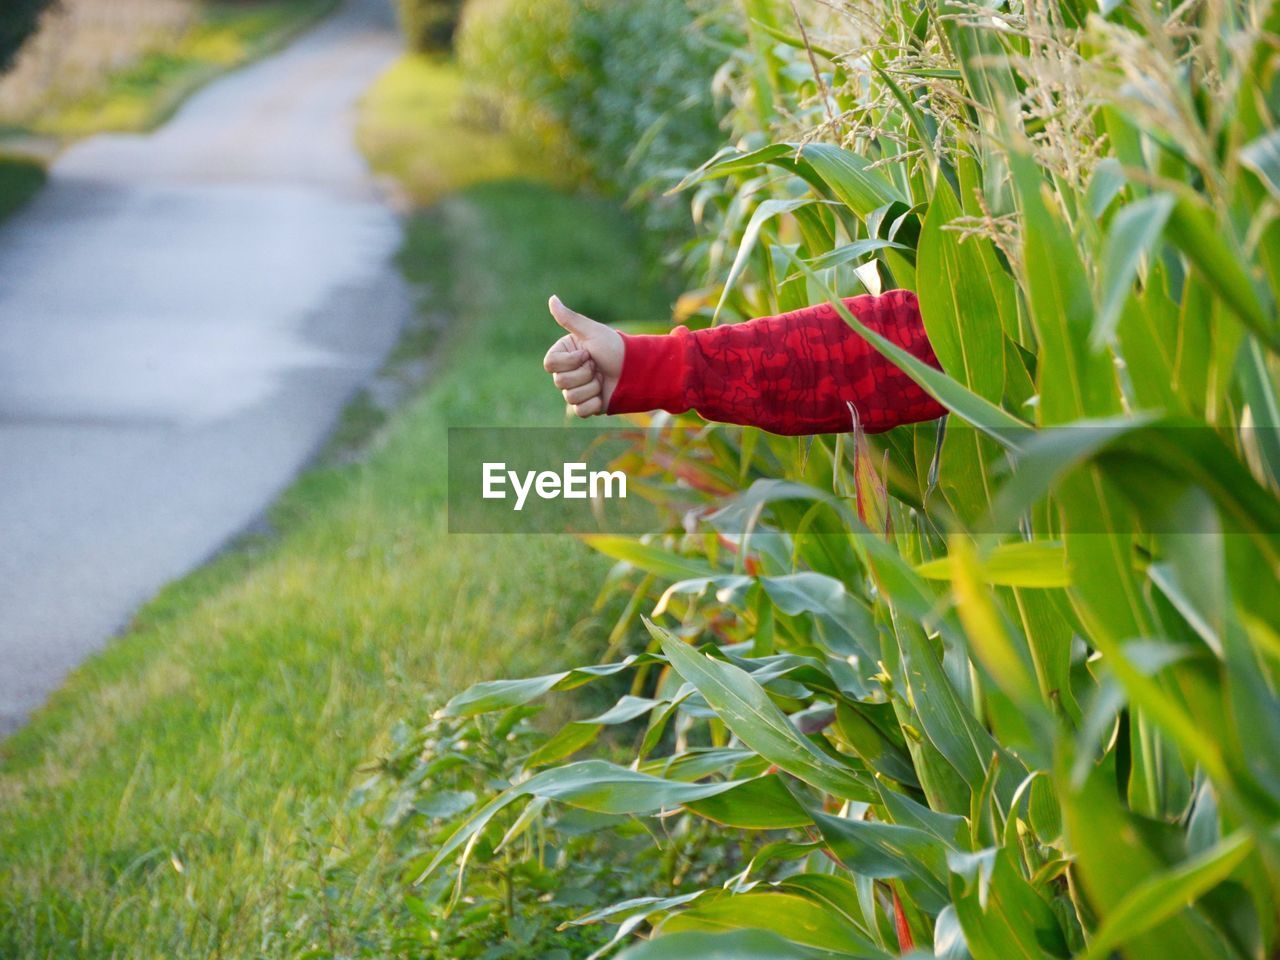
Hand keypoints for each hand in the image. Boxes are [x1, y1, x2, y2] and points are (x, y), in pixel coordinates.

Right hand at [542, 295, 624, 417]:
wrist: (637, 370)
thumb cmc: (615, 348)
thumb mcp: (591, 332)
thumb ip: (569, 318)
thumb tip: (551, 298)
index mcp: (565, 354)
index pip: (550, 364)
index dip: (570, 361)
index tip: (587, 353)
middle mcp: (567, 372)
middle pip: (560, 382)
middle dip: (585, 374)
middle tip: (598, 366)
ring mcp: (576, 390)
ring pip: (571, 397)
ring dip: (592, 387)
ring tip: (603, 379)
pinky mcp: (587, 406)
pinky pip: (580, 411)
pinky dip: (594, 403)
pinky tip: (603, 395)